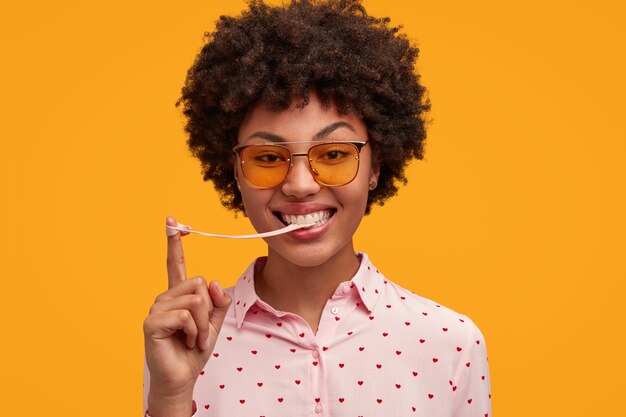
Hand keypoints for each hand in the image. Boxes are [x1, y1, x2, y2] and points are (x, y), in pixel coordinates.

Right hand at [143, 216, 231, 416]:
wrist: (182, 376)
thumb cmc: (194, 349)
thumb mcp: (214, 322)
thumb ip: (217, 302)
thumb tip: (213, 283)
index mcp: (178, 295)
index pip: (175, 264)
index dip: (174, 243)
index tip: (172, 221)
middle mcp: (164, 298)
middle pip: (198, 283)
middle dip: (208, 309)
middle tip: (201, 330)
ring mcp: (156, 309)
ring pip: (194, 299)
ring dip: (203, 324)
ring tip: (194, 338)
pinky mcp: (152, 322)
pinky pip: (185, 315)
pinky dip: (195, 331)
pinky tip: (188, 342)